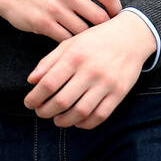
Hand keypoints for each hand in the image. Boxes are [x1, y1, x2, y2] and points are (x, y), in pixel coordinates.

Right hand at [0, 0, 119, 40]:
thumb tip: (114, 11)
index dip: (116, 10)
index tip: (117, 20)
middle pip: (99, 17)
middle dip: (104, 29)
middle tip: (105, 37)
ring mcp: (55, 8)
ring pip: (83, 32)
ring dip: (86, 39)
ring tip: (88, 43)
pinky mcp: (43, 23)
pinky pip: (66, 39)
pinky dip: (70, 44)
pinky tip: (71, 44)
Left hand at [23, 11, 156, 128]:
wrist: (131, 36)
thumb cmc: (96, 39)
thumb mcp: (70, 43)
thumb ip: (49, 61)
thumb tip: (31, 81)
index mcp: (75, 56)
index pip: (48, 84)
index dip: (34, 98)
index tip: (29, 103)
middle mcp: (90, 70)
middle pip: (62, 101)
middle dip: (45, 112)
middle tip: (40, 112)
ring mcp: (106, 83)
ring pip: (80, 112)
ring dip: (64, 121)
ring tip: (57, 119)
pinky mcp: (119, 92)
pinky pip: (100, 116)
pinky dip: (85, 123)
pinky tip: (77, 120)